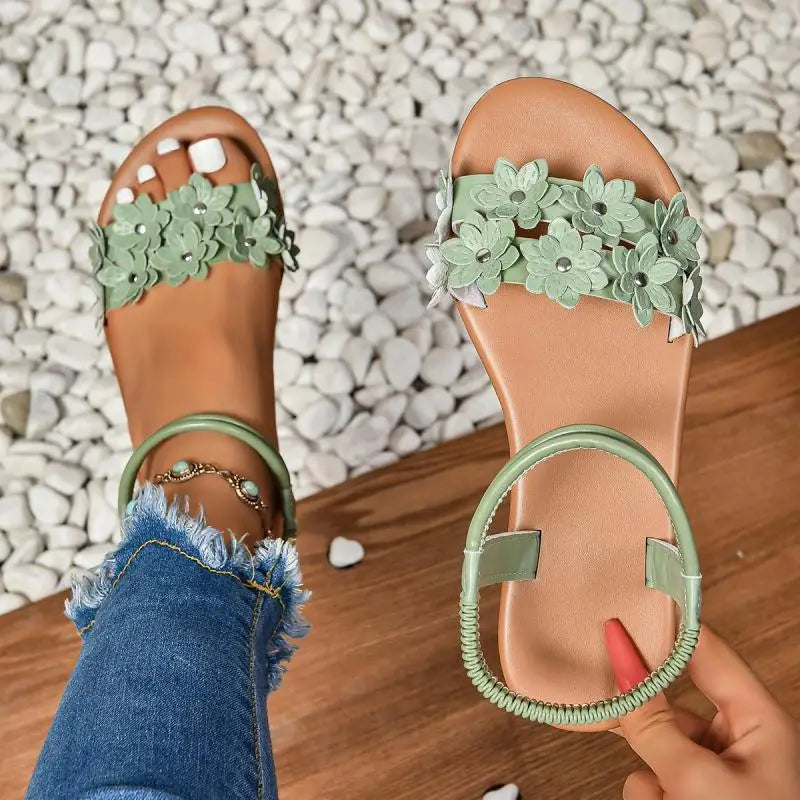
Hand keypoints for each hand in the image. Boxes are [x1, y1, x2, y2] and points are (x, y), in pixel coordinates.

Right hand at [603, 621, 799, 798]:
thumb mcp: (696, 778)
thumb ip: (652, 723)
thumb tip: (622, 662)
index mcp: (761, 722)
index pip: (708, 652)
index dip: (668, 627)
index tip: (625, 607)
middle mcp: (740, 743)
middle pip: (672, 700)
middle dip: (644, 711)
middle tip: (608, 686)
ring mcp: (717, 775)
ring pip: (656, 743)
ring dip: (645, 765)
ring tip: (659, 792)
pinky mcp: (694, 798)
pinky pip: (653, 779)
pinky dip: (648, 794)